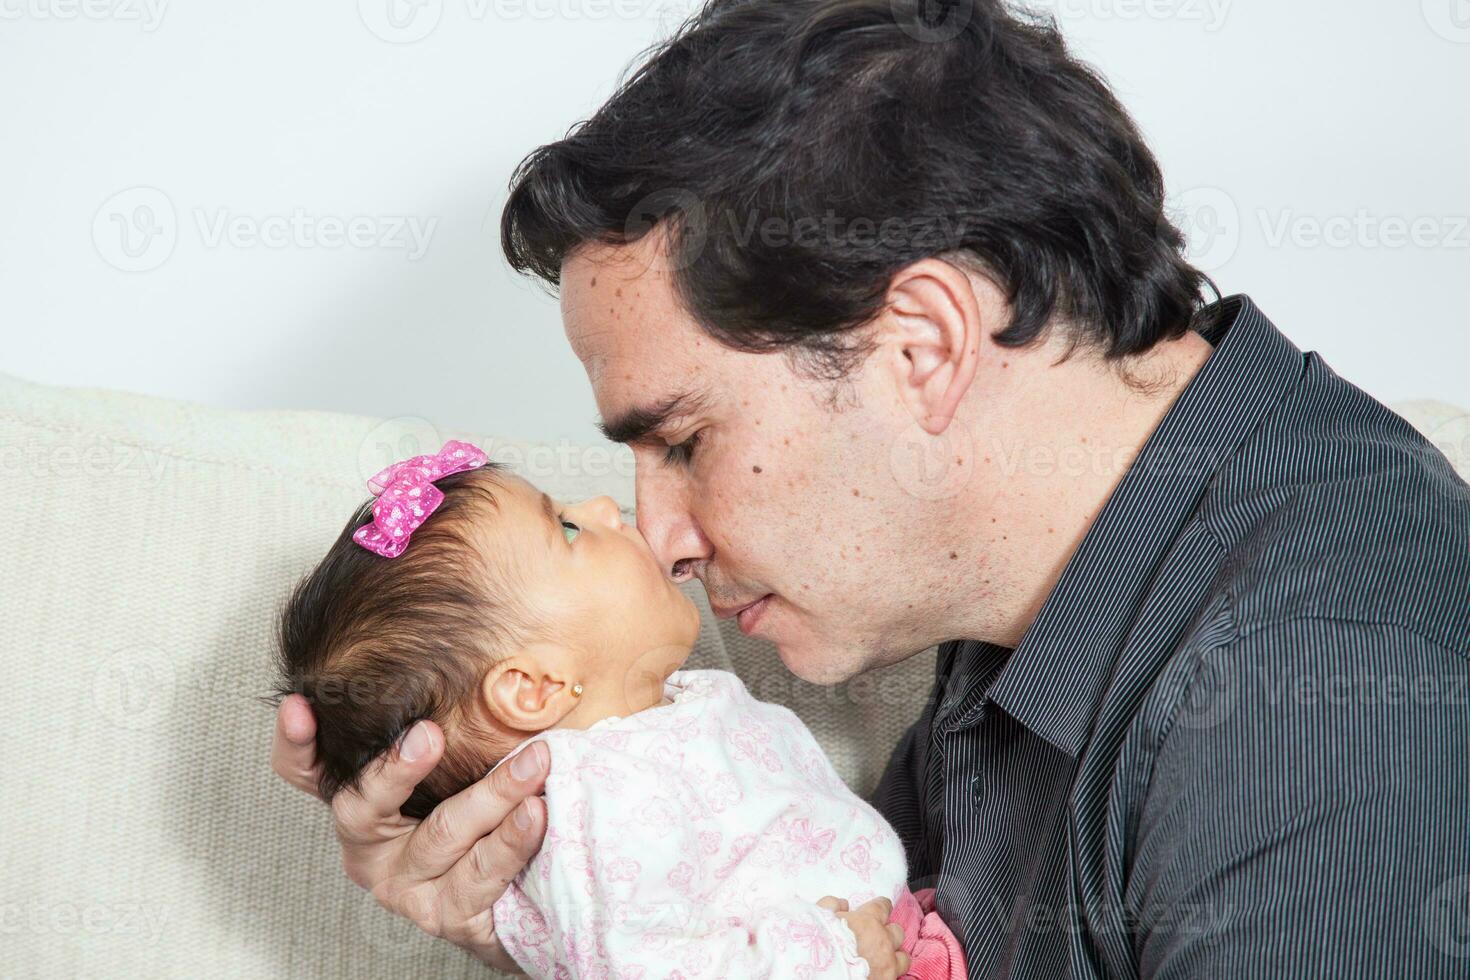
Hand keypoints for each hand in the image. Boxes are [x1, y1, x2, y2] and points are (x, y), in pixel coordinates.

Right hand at [272, 694, 548, 969]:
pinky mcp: (447, 914)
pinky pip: (479, 875)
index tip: (300, 705)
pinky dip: (510, 840)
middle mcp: (370, 846)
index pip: (306, 771)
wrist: (525, 888)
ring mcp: (406, 884)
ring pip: (441, 834)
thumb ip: (453, 716)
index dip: (296, 741)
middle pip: (364, 806)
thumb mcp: (460, 755)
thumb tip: (481, 639)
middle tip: (429, 733)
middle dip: (397, 767)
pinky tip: (535, 813)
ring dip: (492, 793)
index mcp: (361, 801)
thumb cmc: (484, 807)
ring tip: (532, 762)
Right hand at [818, 896, 909, 979]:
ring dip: (895, 956)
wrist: (823, 974)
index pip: (882, 906)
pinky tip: (879, 973)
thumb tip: (841, 903)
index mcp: (867, 922)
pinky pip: (897, 976)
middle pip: (897, 931)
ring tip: (883, 959)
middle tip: (878, 936)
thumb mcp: (818, 917)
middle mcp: (882, 941)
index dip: (881, 906)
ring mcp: (888, 964)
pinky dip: (889, 973)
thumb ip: (831, 906)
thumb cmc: (819, 944)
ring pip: (903, 957)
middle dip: (889, 933)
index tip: (880, 907)